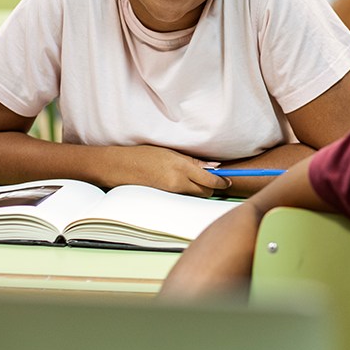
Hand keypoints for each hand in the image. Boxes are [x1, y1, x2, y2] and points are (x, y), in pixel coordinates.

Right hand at [103, 145, 231, 196]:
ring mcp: (171, 191)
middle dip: (213, 187)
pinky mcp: (166, 196)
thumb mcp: (170, 152)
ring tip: (198, 179)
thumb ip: (193, 160)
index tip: (229, 180)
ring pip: (196, 195)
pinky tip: (185, 182)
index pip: (209, 180)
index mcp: (180, 167)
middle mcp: (177, 182)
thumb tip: (214, 166)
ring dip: (201, 189)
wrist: (120, 167)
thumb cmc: (144, 154)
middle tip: (215, 178)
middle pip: (206, 191)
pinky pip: (184, 196)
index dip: (222, 182)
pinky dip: (189, 191)